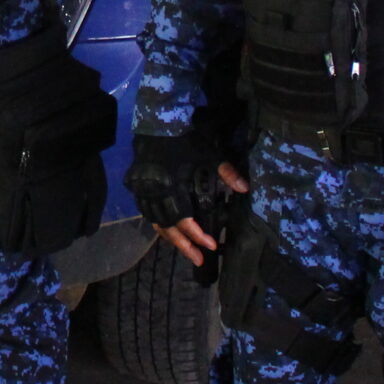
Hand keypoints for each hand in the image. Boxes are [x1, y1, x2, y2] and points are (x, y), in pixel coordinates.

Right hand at [129, 128, 246, 269]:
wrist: (157, 124)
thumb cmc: (184, 141)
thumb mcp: (209, 154)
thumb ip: (226, 172)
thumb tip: (245, 189)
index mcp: (171, 186)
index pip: (184, 218)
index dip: (198, 234)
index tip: (212, 245)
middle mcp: (154, 192)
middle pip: (168, 227)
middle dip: (185, 245)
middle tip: (199, 259)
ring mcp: (143, 191)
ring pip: (155, 223)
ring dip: (171, 239)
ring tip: (186, 251)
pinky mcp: (137, 188)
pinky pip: (147, 213)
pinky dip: (159, 225)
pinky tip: (169, 232)